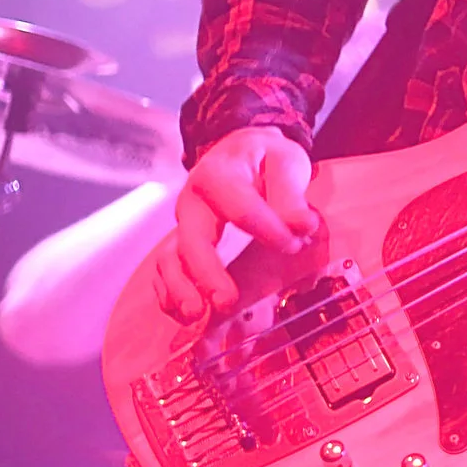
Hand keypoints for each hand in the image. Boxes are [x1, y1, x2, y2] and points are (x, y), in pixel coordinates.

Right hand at [154, 127, 320, 321]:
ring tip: (196, 315)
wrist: (243, 151)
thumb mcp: (286, 160)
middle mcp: (192, 201)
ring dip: (180, 288)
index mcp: (218, 175)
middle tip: (226, 301)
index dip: (269, 231)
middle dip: (207, 272)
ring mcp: (183, 225)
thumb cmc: (264, 159)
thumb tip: (301, 225)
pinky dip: (170, 292)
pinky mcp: (181, 243)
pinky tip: (185, 314)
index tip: (295, 244)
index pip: (240, 209)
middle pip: (192, 239)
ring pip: (169, 258)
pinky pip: (165, 270)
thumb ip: (291, 192)